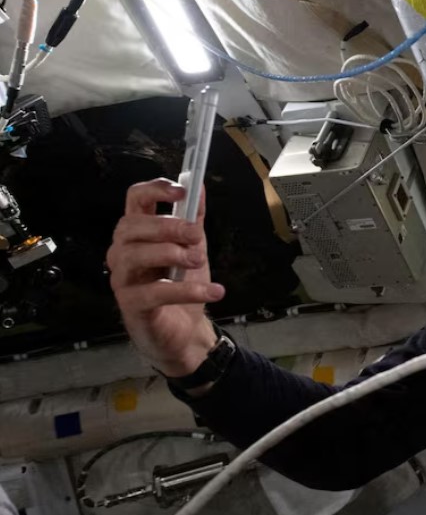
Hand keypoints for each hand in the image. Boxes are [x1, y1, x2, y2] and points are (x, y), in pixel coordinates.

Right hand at [107, 179, 224, 376]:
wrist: (185, 330)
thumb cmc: (181, 285)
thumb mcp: (193, 246)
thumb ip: (194, 217)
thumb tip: (198, 184)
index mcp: (138, 232)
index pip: (134, 199)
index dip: (155, 190)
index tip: (182, 192)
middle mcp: (123, 252)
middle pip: (131, 226)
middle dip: (167, 226)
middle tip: (195, 235)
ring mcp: (123, 279)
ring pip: (135, 255)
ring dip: (172, 253)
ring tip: (199, 261)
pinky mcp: (131, 305)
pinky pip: (154, 292)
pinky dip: (187, 291)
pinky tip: (213, 291)